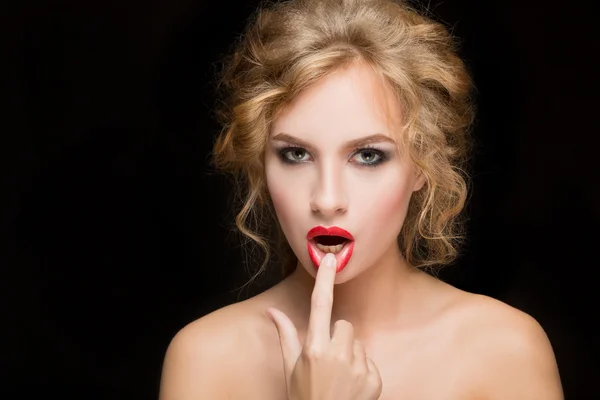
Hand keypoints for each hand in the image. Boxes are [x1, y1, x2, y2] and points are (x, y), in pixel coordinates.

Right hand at [267, 253, 382, 399]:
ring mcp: (358, 367)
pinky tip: (351, 387)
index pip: (320, 304)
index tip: (330, 257)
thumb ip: (285, 336)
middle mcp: (338, 354)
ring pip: (358, 343)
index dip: (325, 278)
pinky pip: (369, 361)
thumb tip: (272, 312)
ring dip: (350, 354)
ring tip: (338, 376)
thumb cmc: (303, 397)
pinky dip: (362, 371)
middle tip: (327, 360)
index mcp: (314, 348)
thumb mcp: (290, 368)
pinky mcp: (374, 379)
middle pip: (344, 325)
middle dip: (337, 337)